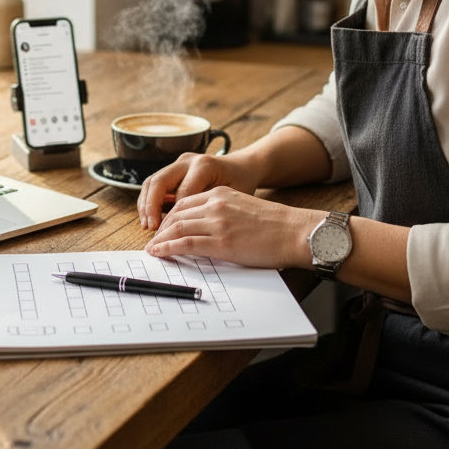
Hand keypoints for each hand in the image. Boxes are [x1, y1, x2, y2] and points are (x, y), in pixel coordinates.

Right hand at [137, 151, 262, 230]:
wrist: (243, 167)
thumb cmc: (243, 184)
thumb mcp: (233, 198)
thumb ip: (213, 211)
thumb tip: (193, 235)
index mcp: (204, 166)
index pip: (181, 194)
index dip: (173, 216)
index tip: (170, 236)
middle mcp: (188, 161)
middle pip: (159, 182)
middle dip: (151, 207)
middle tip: (151, 228)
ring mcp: (179, 163)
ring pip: (152, 181)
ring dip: (146, 204)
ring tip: (148, 226)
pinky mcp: (175, 168)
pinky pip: (155, 183)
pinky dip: (150, 201)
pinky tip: (151, 218)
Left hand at [144, 186, 315, 268]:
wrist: (295, 232)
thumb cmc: (276, 226)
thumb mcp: (244, 209)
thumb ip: (223, 214)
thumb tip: (206, 230)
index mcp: (221, 194)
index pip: (185, 203)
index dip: (169, 216)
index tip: (163, 228)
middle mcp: (215, 204)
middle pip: (176, 214)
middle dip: (161, 229)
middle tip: (154, 240)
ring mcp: (217, 222)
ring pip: (176, 228)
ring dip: (160, 240)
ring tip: (153, 249)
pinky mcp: (220, 242)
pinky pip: (185, 244)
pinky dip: (167, 249)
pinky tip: (160, 253)